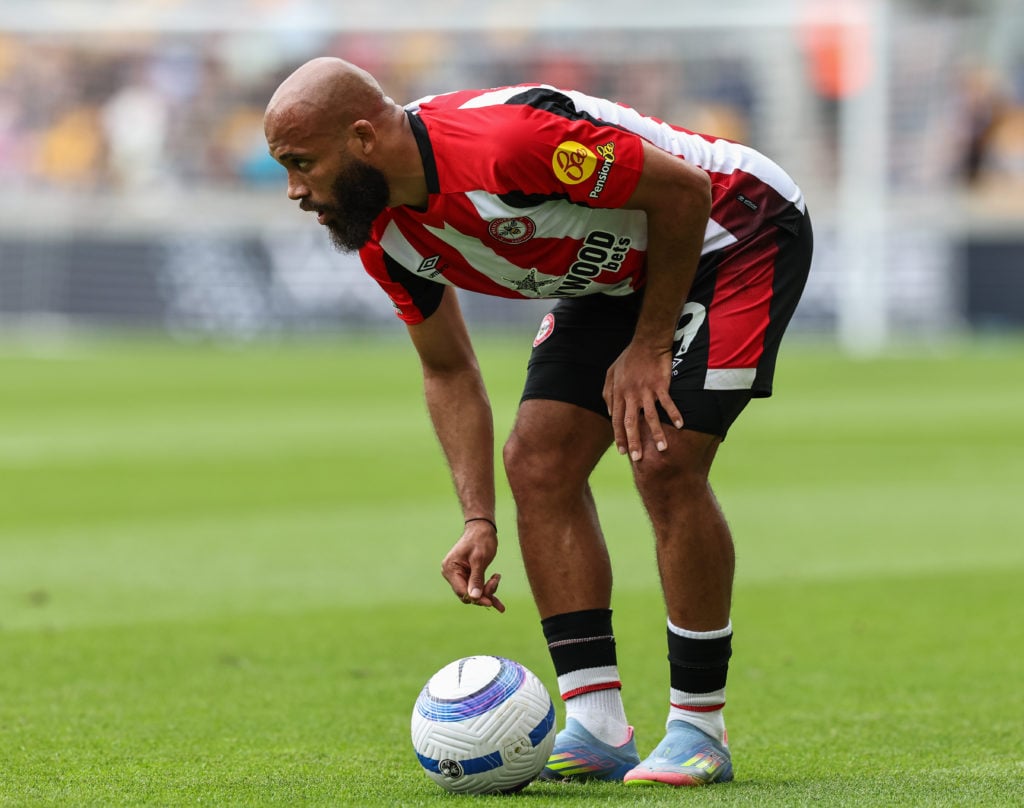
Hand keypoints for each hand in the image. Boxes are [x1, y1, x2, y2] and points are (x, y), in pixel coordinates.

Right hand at [440, 521, 505, 611]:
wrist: (483, 527)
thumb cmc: (480, 539)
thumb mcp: (479, 559)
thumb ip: (476, 579)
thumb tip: (475, 598)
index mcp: (450, 568)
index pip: (462, 591)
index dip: (476, 598)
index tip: (490, 602)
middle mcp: (451, 573)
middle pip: (468, 594)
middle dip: (483, 592)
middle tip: (496, 581)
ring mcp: (459, 575)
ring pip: (474, 593)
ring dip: (488, 590)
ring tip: (497, 577)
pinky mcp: (468, 575)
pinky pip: (477, 588)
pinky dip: (488, 592)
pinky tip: (499, 604)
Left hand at [602, 341, 682, 461]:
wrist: (647, 342)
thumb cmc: (629, 357)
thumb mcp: (611, 373)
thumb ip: (608, 393)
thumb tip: (608, 411)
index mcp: (618, 393)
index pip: (616, 420)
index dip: (619, 436)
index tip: (622, 452)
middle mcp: (630, 394)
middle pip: (630, 423)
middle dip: (634, 441)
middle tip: (638, 458)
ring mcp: (646, 390)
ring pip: (650, 417)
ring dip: (657, 434)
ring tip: (662, 449)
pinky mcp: (661, 384)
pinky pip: (667, 403)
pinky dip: (674, 414)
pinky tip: (681, 425)